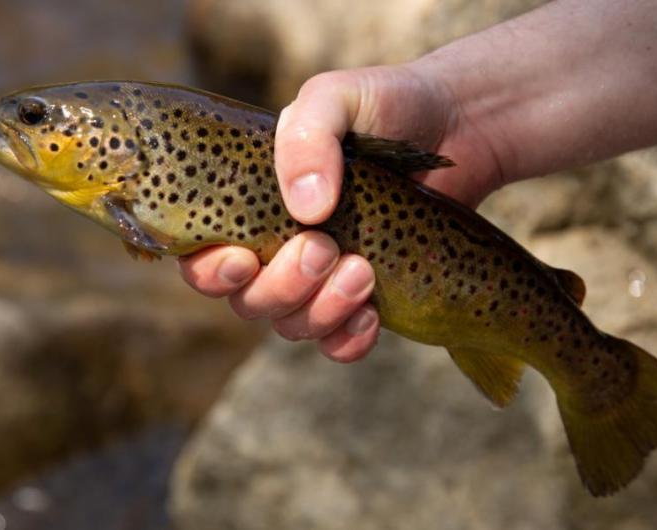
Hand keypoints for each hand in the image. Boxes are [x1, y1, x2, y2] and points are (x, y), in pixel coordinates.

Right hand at [179, 61, 507, 361]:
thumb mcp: (337, 98)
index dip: (210, 272)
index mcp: (247, 203)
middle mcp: (274, 247)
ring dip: (322, 310)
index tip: (244, 258)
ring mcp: (318, 279)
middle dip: (281, 286)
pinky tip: (371, 315)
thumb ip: (308, 137)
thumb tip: (306, 210)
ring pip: (292, 325)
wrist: (455, 125)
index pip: (201, 256)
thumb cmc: (383, 105)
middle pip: (248, 301)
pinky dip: (349, 339)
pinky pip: (337, 344)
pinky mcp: (362, 300)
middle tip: (323, 247)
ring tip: (363, 270)